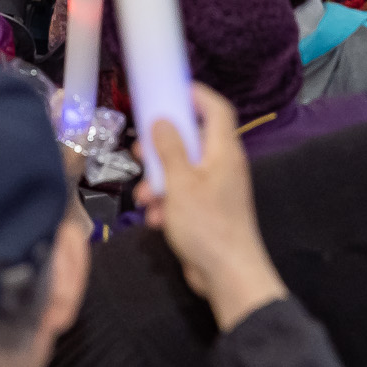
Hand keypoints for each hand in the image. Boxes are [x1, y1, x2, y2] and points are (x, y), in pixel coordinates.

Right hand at [136, 85, 287, 331]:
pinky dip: (167, 205)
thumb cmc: (207, 224)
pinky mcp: (206, 212)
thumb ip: (170, 149)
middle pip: (191, 141)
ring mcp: (215, 190)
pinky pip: (182, 197)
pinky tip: (155, 220)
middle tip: (139, 151)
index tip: (169, 89)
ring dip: (159, 183)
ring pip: (181, 172)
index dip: (197, 95)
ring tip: (145, 198)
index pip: (217, 110)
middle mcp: (222, 166)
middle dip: (162, 148)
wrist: (227, 276)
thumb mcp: (181, 183)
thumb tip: (162, 119)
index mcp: (224, 151)